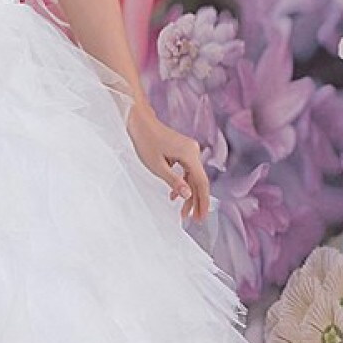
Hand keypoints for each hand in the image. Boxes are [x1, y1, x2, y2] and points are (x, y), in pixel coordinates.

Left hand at [125, 104, 209, 221]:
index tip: (201, 217)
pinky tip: (174, 196)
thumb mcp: (157, 167)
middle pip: (199, 181)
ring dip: (188, 194)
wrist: (140, 123)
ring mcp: (189, 150)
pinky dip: (183, 183)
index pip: (202, 182)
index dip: (203, 201)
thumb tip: (188, 196)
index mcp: (189, 154)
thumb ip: (174, 181)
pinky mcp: (183, 150)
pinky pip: (187, 170)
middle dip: (196, 201)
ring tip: (183, 213)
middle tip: (194, 220)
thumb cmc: (145, 142)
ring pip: (193, 177)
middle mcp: (193, 151)